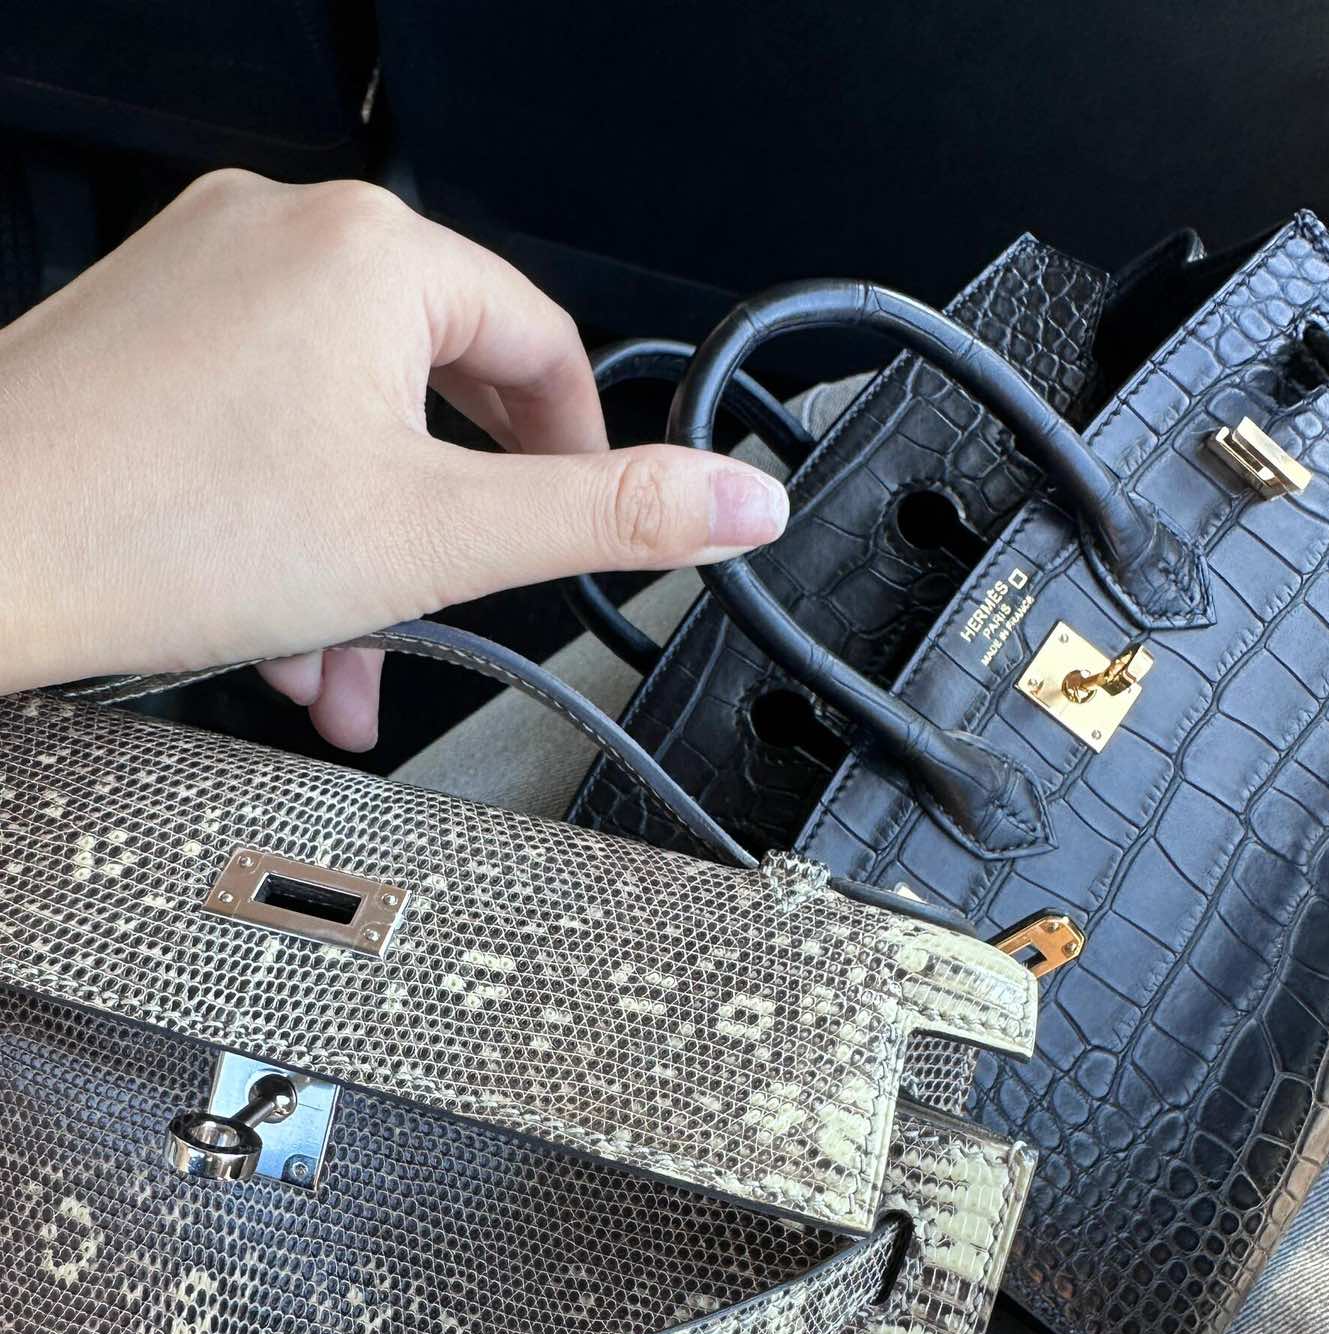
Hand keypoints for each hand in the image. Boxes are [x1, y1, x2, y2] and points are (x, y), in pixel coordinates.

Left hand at [0, 170, 788, 748]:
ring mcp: (200, 276)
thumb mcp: (438, 538)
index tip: (577, 532)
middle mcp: (281, 234)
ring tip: (353, 656)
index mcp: (372, 251)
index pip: (543, 347)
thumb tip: (737, 502)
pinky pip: (264, 424)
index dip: (580, 457)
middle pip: (439, 391)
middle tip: (456, 607)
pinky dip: (293, 523)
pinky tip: (285, 623)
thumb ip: (606, 518)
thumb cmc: (161, 528)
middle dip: (451, 531)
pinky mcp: (142, 334)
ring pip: (346, 424)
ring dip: (370, 556)